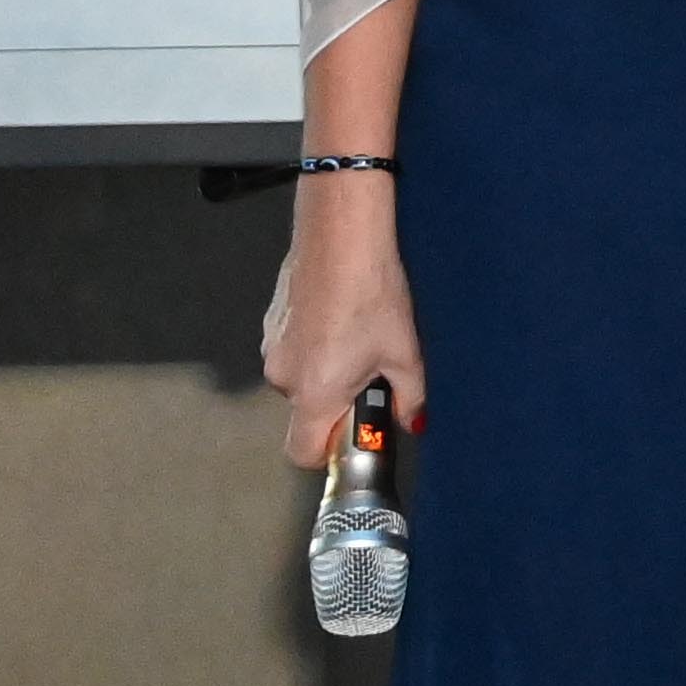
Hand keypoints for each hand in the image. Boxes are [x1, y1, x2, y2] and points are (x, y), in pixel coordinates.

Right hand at [266, 176, 425, 468]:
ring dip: (325, 369)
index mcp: (314, 393)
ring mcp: (271, 346)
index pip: (303, 453)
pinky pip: (293, 347)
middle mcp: (283, 376)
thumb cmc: (373, 292)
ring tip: (359, 333)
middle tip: (370, 370)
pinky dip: (314, 342)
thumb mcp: (404, 351)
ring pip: (299, 377)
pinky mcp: (271, 319)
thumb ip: (410, 397)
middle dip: (335, 401)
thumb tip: (414, 423)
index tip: (358, 431)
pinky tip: (341, 313)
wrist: (341, 233)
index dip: (330, 450)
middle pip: (305, 411)